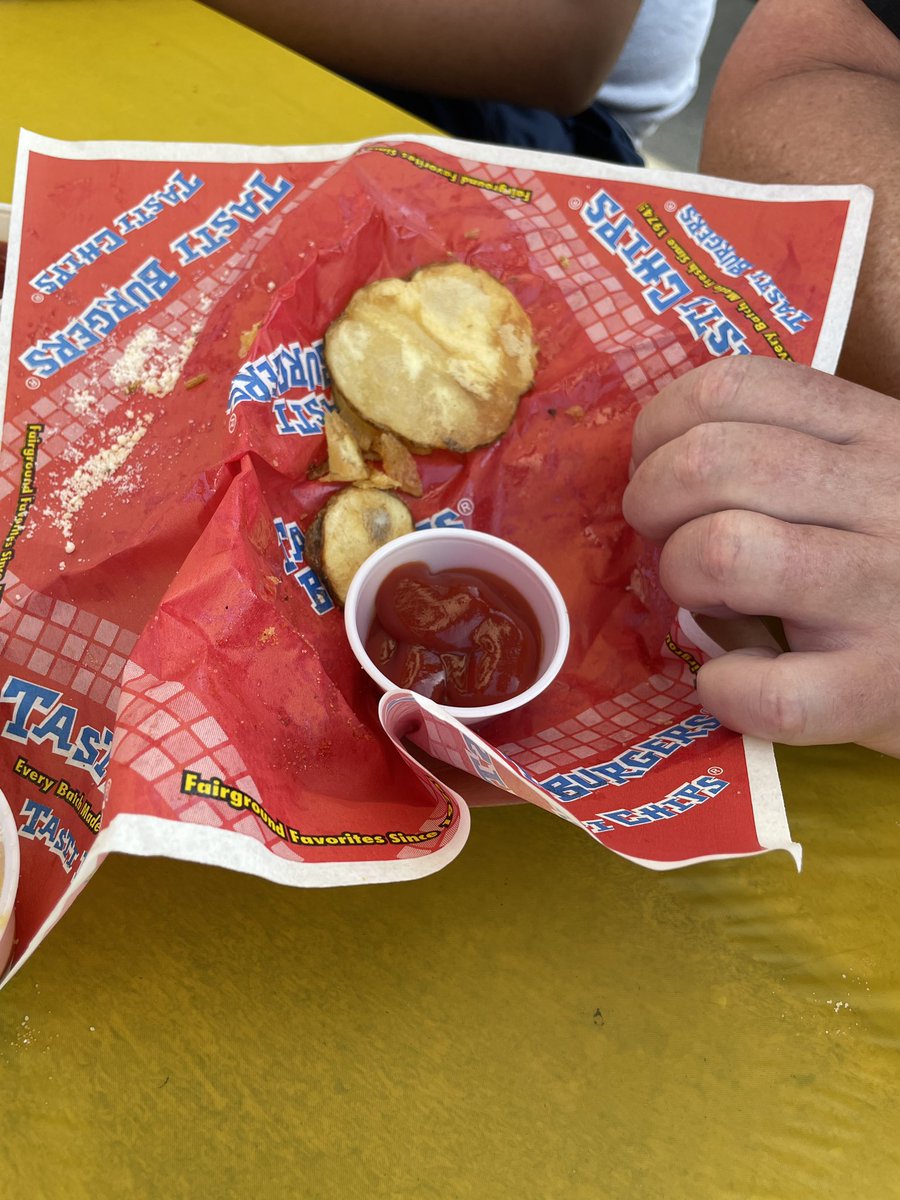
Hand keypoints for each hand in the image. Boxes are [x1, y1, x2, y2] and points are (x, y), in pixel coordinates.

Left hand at [622, 357, 899, 756]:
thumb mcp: (869, 478)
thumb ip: (786, 452)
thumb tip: (654, 465)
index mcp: (877, 432)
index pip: (732, 387)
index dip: (659, 430)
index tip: (658, 468)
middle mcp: (887, 497)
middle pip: (708, 462)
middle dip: (652, 503)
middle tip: (668, 538)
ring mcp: (889, 592)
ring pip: (723, 550)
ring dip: (684, 579)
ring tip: (709, 601)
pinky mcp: (885, 684)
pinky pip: (768, 688)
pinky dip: (725, 689)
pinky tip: (738, 682)